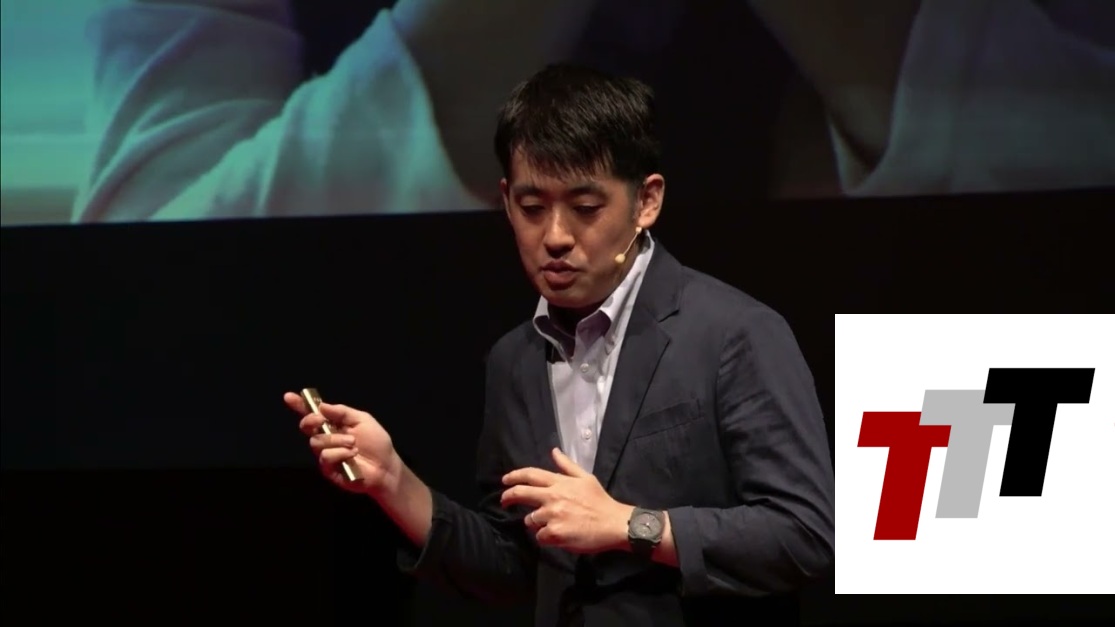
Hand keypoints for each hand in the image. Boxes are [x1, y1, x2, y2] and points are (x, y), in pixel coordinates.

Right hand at [285, 392, 401, 496]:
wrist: (386, 466)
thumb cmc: (376, 443)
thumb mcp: (363, 420)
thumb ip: (343, 413)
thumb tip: (322, 406)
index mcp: (334, 424)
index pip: (313, 413)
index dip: (299, 405)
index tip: (289, 396)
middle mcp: (326, 438)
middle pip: (306, 426)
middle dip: (311, 420)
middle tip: (321, 420)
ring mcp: (325, 454)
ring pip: (316, 442)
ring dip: (335, 440)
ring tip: (353, 443)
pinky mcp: (328, 469)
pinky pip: (325, 457)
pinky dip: (340, 453)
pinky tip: (352, 455)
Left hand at [500, 447, 632, 554]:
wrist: (614, 524)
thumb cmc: (600, 501)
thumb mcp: (586, 478)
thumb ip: (567, 465)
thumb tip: (554, 451)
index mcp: (560, 482)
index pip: (531, 474)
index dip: (514, 476)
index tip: (505, 480)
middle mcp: (553, 497)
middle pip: (522, 493)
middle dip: (508, 497)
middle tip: (504, 501)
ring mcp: (552, 515)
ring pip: (530, 520)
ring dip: (536, 523)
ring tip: (551, 524)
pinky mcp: (554, 533)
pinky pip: (539, 537)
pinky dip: (545, 537)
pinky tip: (557, 536)